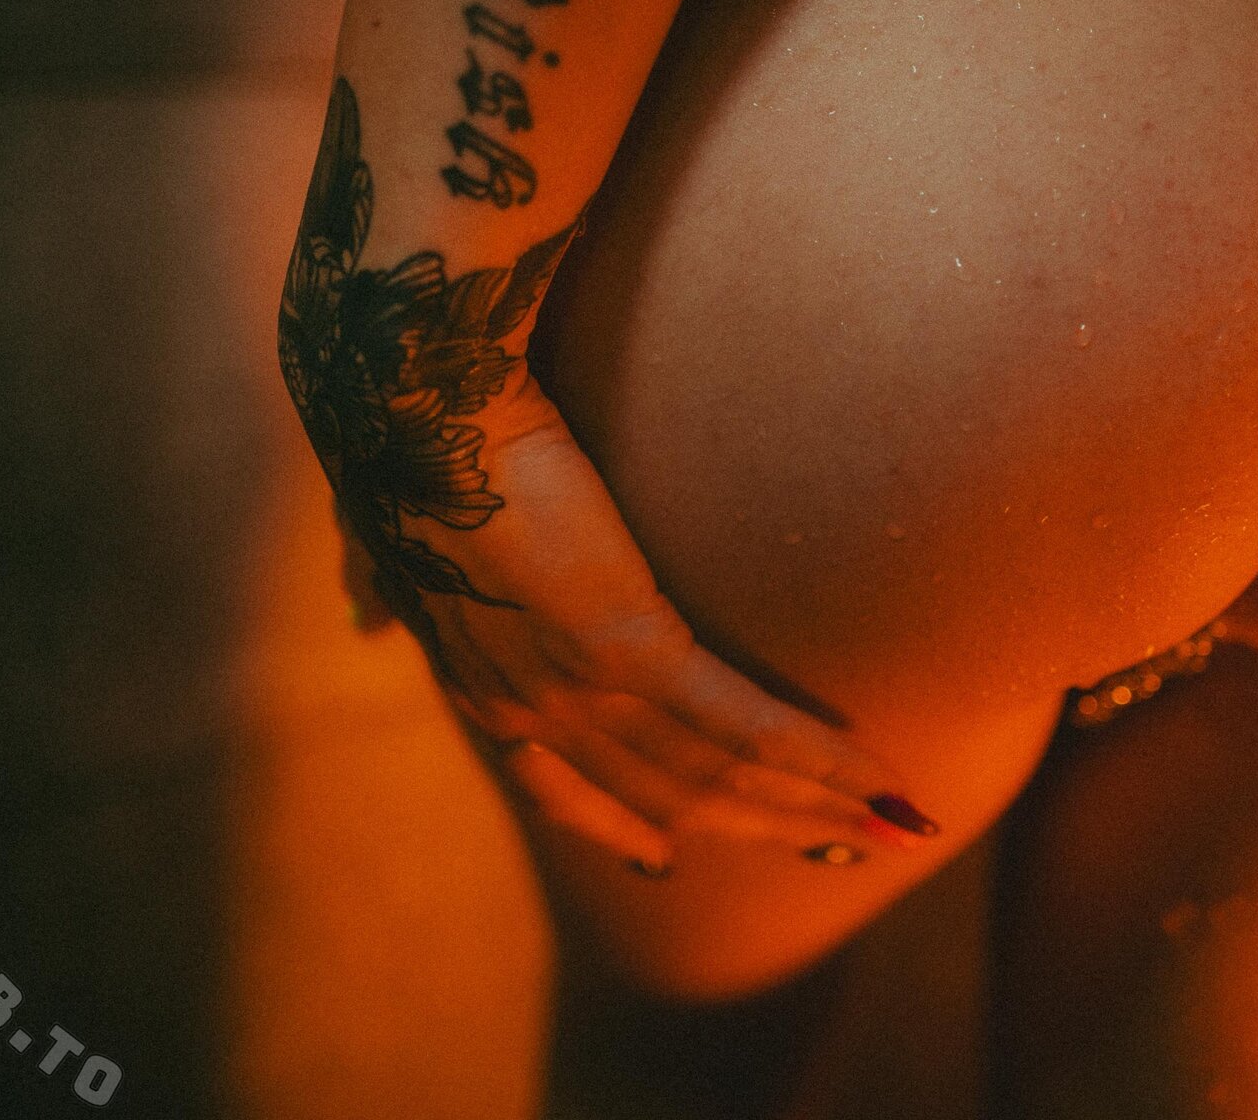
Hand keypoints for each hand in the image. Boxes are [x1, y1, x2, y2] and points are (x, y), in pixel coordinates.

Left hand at [336, 382, 939, 873]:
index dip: (624, 831)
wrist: (414, 398)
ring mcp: (578, 688)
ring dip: (814, 807)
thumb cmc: (403, 445)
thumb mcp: (383, 538)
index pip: (566, 792)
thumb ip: (383, 588)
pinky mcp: (626, 644)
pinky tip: (877, 778)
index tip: (667, 858)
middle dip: (762, 831)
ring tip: (894, 823)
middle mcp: (529, 712)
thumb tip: (363, 618)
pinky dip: (817, 758)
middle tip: (842, 845)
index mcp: (481, 689)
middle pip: (668, 800)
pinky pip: (740, 724)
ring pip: (718, 778)